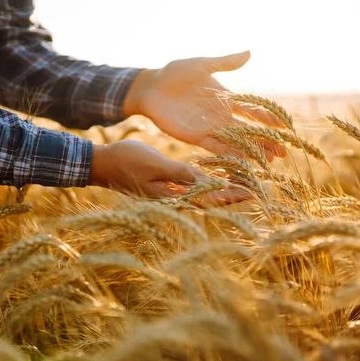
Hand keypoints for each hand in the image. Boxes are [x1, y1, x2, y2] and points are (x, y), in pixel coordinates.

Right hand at [88, 140, 249, 204]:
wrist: (102, 164)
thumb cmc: (126, 160)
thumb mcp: (155, 164)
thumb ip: (182, 174)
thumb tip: (209, 183)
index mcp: (172, 196)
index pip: (209, 199)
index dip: (232, 195)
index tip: (254, 191)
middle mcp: (173, 199)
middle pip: (210, 200)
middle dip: (233, 195)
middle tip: (257, 189)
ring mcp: (168, 193)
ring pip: (202, 195)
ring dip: (222, 191)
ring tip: (243, 184)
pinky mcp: (164, 186)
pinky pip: (191, 187)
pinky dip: (207, 183)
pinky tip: (216, 178)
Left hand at [123, 51, 287, 160]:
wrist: (151, 87)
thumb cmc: (175, 73)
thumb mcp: (202, 65)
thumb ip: (225, 63)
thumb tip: (250, 52)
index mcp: (226, 99)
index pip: (253, 110)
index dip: (269, 119)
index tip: (286, 128)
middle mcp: (221, 116)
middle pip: (249, 131)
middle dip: (266, 141)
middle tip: (284, 154)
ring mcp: (210, 128)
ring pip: (236, 143)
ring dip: (252, 153)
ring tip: (269, 164)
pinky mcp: (196, 137)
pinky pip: (216, 148)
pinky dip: (229, 156)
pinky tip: (242, 165)